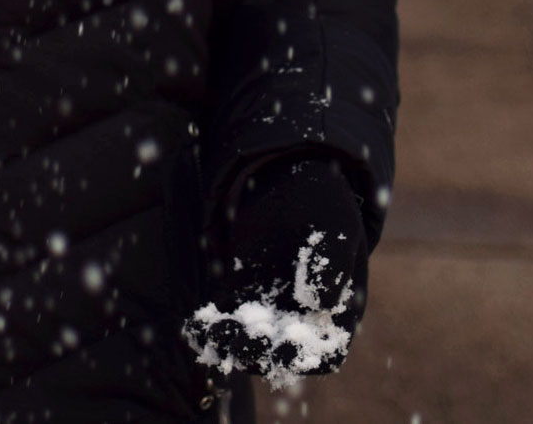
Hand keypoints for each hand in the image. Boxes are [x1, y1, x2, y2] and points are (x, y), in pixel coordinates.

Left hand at [183, 154, 367, 386]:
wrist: (289, 174)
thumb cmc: (322, 200)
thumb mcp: (333, 224)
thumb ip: (330, 263)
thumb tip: (319, 302)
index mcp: (337, 310)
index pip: (326, 352)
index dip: (307, 358)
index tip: (286, 348)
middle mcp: (302, 319)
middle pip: (282, 353)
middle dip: (259, 354)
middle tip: (238, 343)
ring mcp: (270, 308)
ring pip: (250, 340)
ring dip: (230, 344)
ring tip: (211, 335)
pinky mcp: (241, 292)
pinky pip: (226, 318)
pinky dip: (211, 327)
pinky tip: (194, 327)